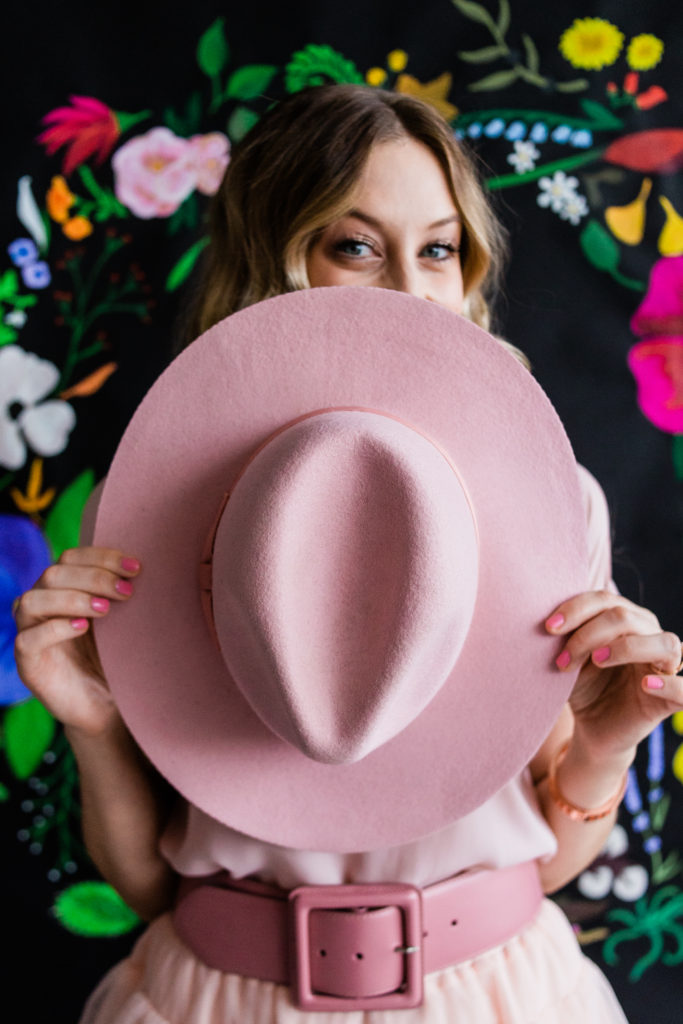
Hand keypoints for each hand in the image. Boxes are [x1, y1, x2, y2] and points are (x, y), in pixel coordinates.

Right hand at [14, 547, 140, 735]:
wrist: (107, 705)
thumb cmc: (117, 656)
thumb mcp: (123, 621)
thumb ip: (124, 593)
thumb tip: (148, 565)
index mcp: (63, 587)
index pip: (71, 558)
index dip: (102, 557)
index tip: (136, 568)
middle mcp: (42, 605)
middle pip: (54, 574)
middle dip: (93, 577)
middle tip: (127, 592)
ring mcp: (30, 632)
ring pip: (33, 600)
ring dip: (72, 598)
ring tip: (105, 609)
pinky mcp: (27, 663)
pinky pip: (28, 639)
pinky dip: (55, 629)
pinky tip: (82, 628)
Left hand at [545, 590, 681, 760]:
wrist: (592, 727)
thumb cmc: (583, 686)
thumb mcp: (571, 660)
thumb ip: (568, 638)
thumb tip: (553, 622)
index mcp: (627, 620)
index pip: (605, 600)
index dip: (576, 609)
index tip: (549, 628)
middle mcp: (650, 636)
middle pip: (626, 617)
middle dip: (588, 634)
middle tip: (562, 660)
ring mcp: (664, 667)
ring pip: (664, 643)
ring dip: (626, 648)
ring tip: (597, 661)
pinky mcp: (671, 700)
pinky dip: (668, 685)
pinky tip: (645, 685)